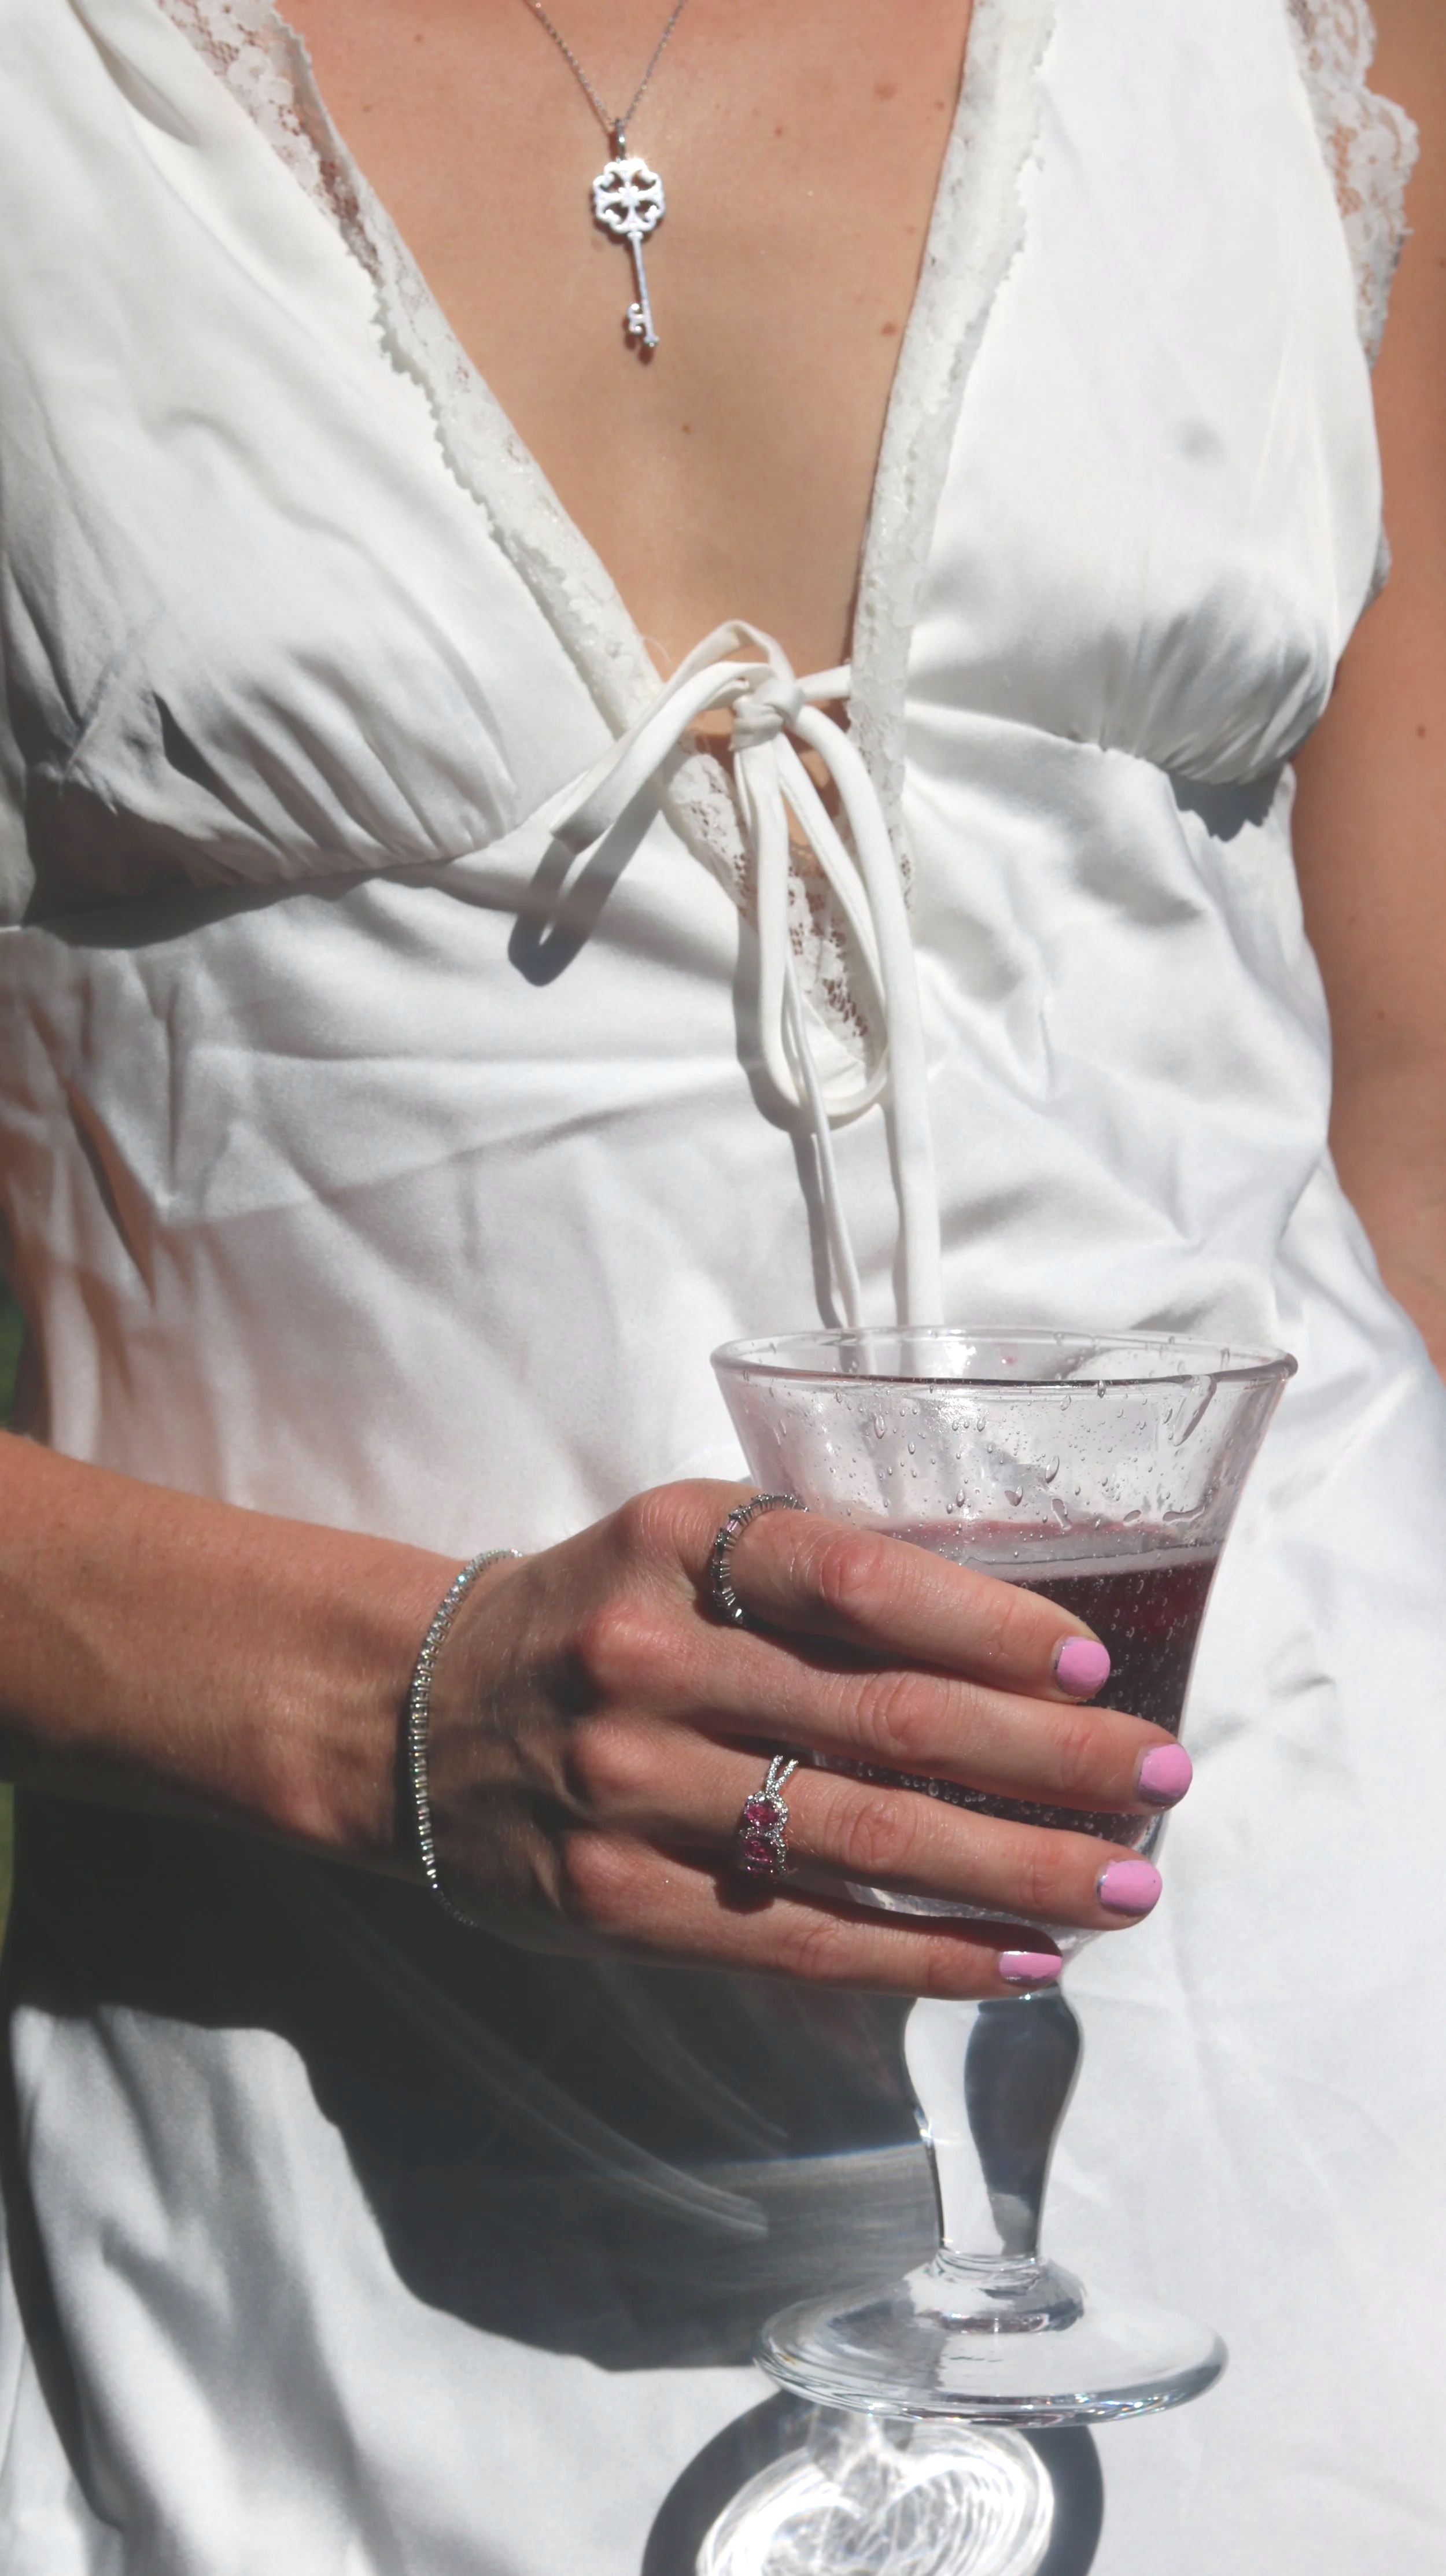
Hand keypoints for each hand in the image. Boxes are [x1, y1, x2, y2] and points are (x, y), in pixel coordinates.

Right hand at [422, 1481, 1186, 1995]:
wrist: (417, 1713)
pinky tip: (1018, 1960)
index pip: (858, 1578)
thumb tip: (1016, 1644)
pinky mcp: (619, 1903)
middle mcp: (649, 1660)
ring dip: (1014, 1869)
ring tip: (1122, 1884)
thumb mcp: (682, 1543)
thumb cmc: (595, 1613)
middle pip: (885, 1719)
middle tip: (1161, 1778)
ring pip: (860, 1841)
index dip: (989, 1625)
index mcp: (674, 1541)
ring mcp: (629, 1791)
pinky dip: (925, 1956)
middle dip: (1046, 1756)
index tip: (1097, 1664)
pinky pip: (801, 1941)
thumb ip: (814, 1576)